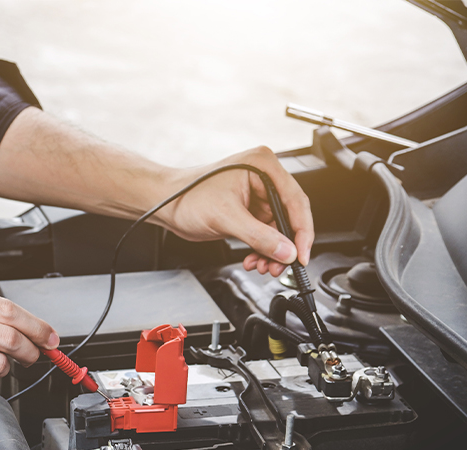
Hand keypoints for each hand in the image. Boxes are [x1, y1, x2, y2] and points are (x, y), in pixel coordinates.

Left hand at [157, 146, 313, 276]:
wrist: (164, 204)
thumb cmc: (186, 196)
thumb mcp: (226, 217)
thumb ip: (259, 237)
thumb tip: (286, 251)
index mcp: (263, 166)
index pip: (295, 200)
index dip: (302, 231)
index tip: (301, 255)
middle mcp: (263, 177)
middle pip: (289, 216)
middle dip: (284, 245)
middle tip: (280, 266)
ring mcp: (256, 194)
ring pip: (277, 229)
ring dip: (272, 251)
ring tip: (262, 266)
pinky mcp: (248, 209)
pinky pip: (264, 233)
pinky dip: (261, 249)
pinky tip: (254, 259)